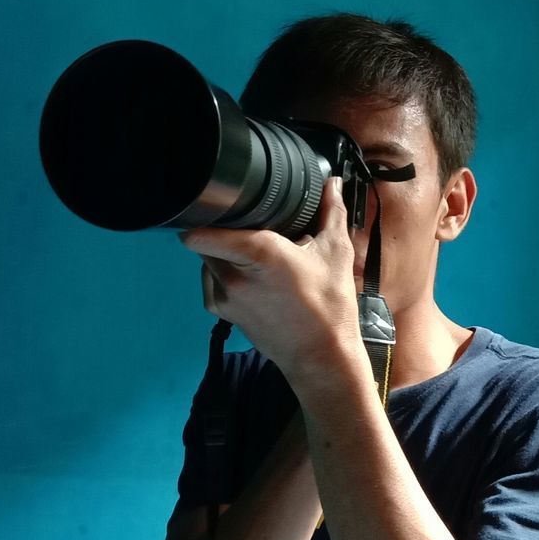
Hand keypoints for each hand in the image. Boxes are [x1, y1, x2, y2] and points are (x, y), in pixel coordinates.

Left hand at [177, 177, 364, 382]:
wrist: (321, 356)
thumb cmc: (329, 305)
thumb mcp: (336, 253)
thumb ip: (331, 212)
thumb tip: (333, 183)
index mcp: (257, 253)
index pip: (202, 230)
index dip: (203, 213)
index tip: (217, 205)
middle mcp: (232, 275)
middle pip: (206, 239)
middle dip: (223, 230)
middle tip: (249, 228)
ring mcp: (224, 296)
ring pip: (207, 260)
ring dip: (222, 253)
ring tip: (253, 256)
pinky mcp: (222, 312)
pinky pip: (210, 281)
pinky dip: (223, 275)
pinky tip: (249, 277)